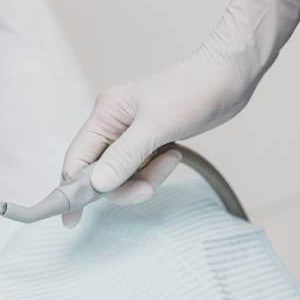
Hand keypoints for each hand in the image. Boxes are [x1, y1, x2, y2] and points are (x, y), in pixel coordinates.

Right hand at [63, 0, 299, 203]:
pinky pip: (139, 168)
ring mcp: (129, 132)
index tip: (72, 221)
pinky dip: (154, 171)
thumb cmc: (192, 92)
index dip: (72, 190)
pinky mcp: (148, 139)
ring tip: (171, 160)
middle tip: (148, 190)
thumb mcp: (157, 127)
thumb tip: (97, 186)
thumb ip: (124, 157)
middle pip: (99, 171)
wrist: (227, 77)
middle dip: (123, 186)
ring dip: (144, 178)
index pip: (77, 158)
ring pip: (121, 173)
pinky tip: (173, 155)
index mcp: (104, 114)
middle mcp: (111, 123)